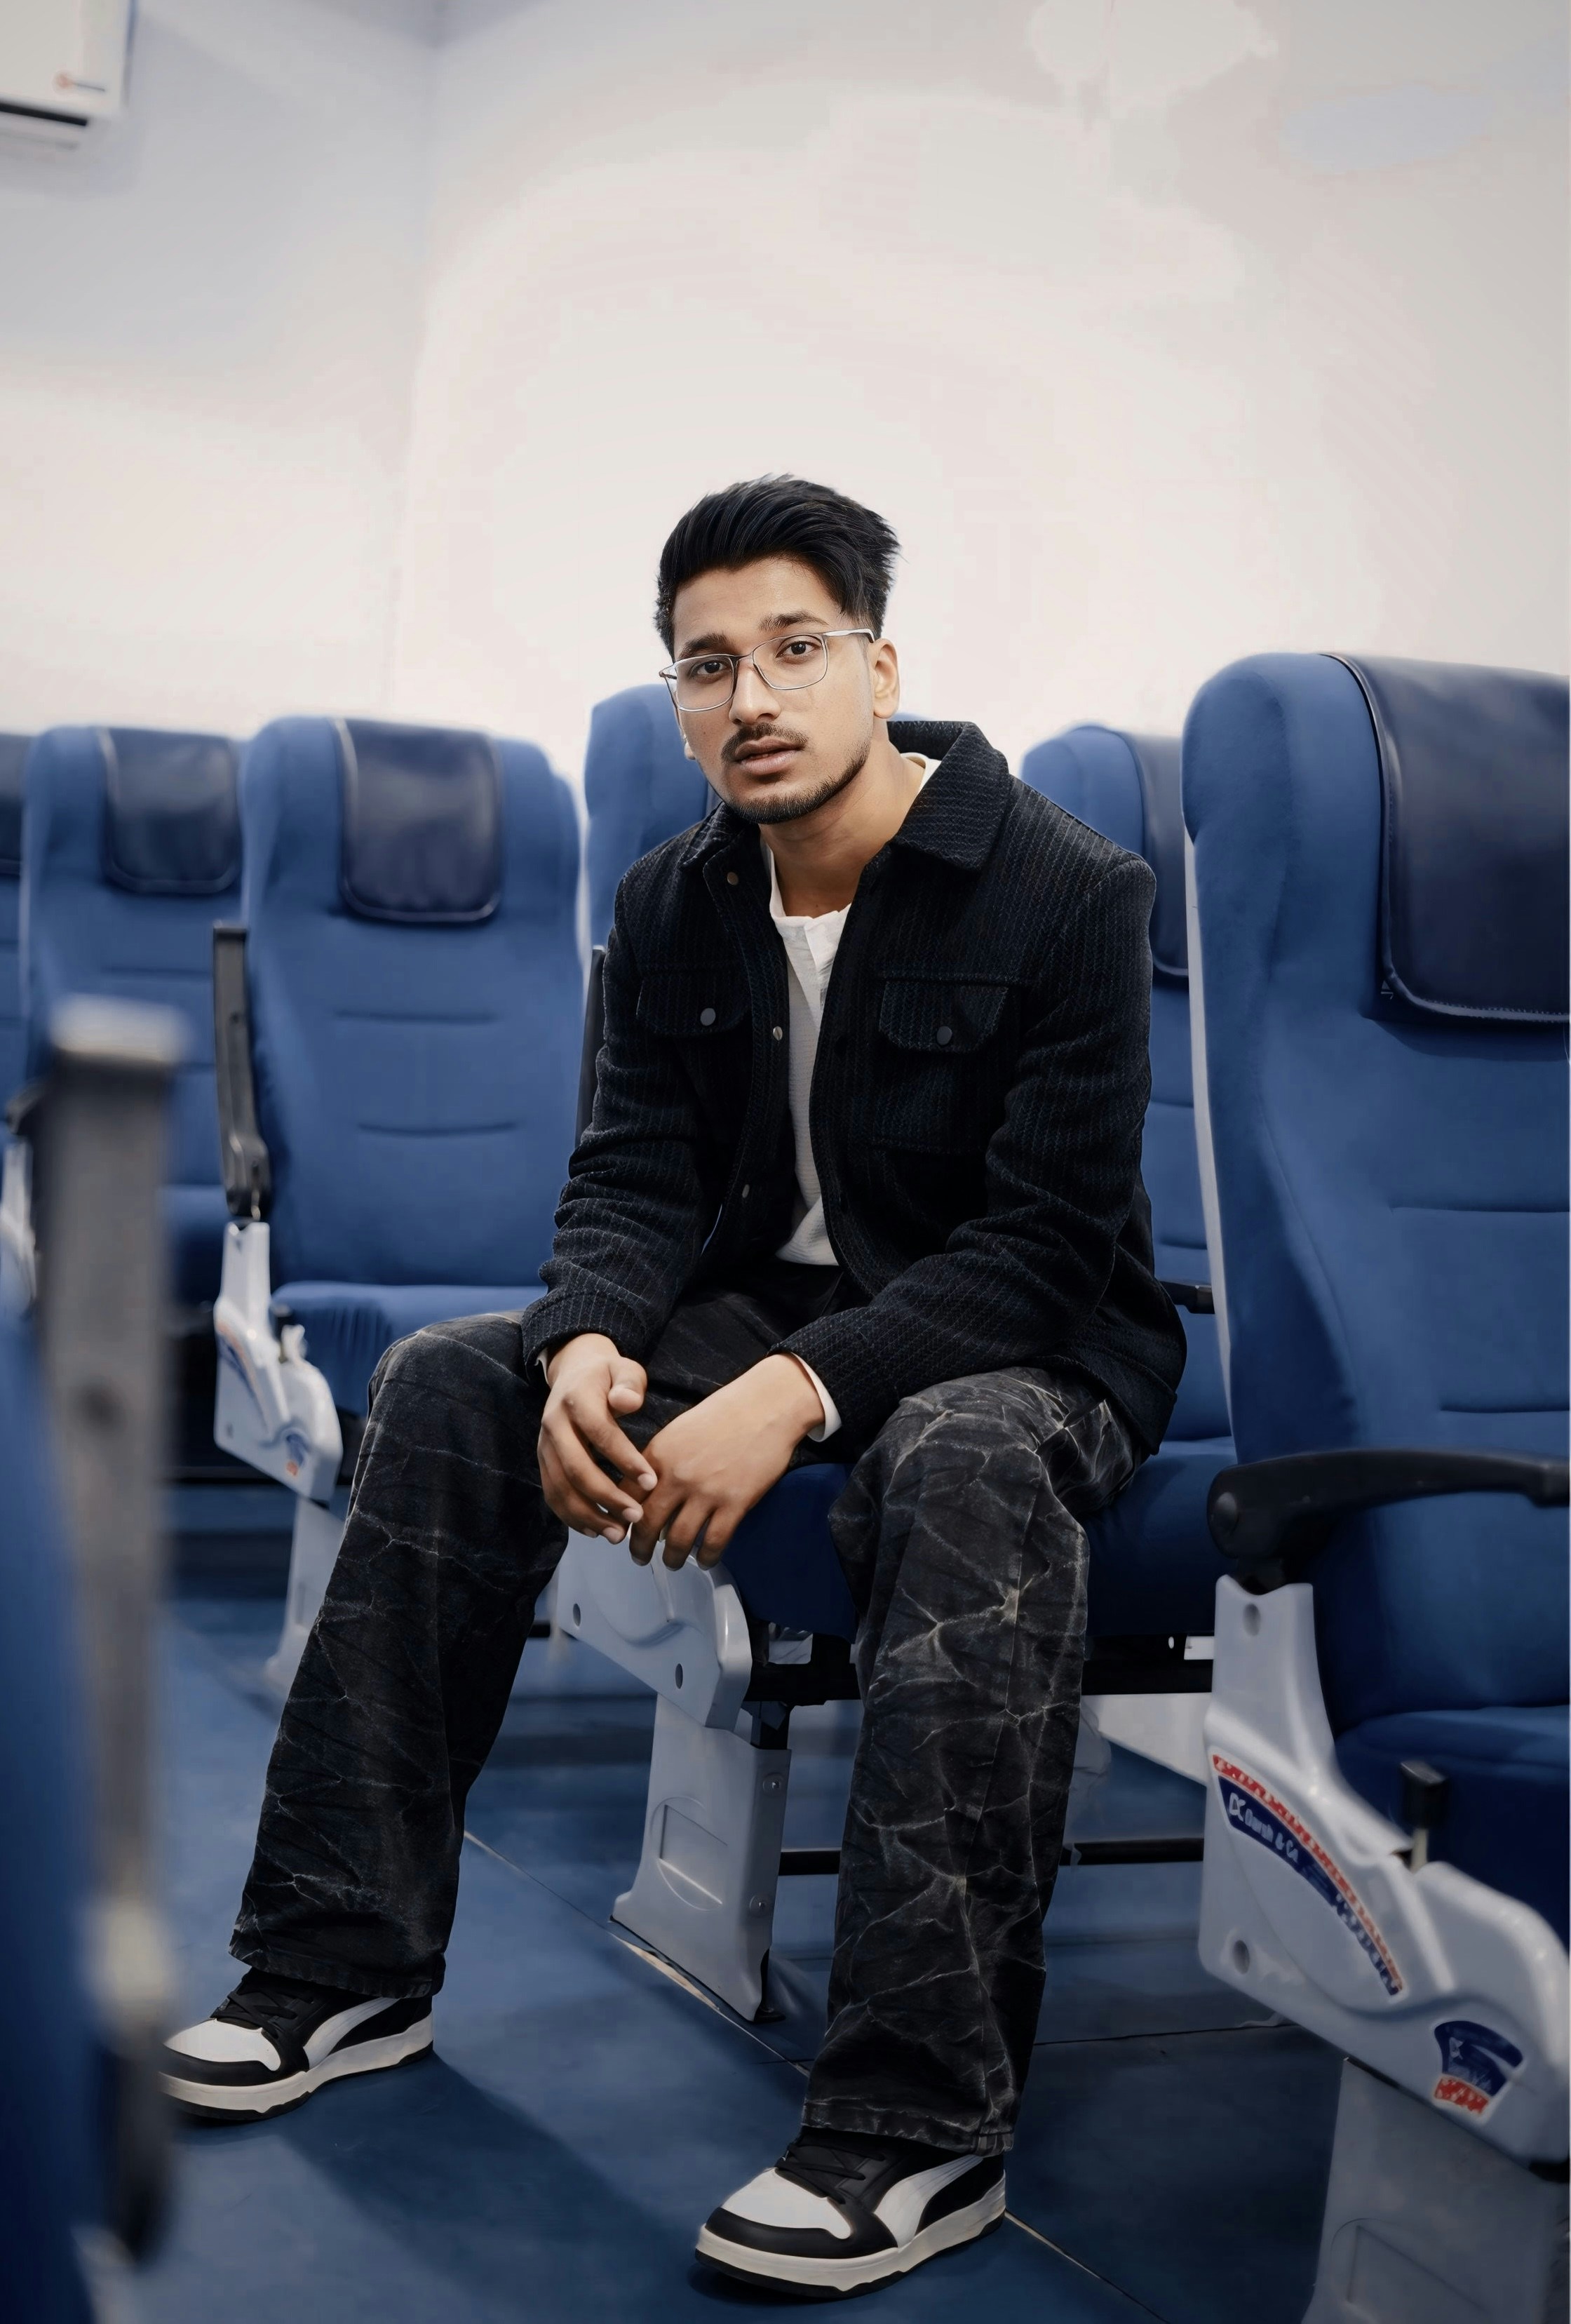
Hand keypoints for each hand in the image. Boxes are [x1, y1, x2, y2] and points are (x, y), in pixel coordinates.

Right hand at [538, 1334, 655, 1542]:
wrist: (573, 1372)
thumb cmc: (608, 1376)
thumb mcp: (625, 1369)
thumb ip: (630, 1383)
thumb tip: (628, 1402)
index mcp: (577, 1398)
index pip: (600, 1433)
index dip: (625, 1459)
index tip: (652, 1483)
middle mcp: (554, 1423)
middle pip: (576, 1468)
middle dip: (607, 1497)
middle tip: (637, 1517)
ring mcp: (544, 1445)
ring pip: (560, 1487)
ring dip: (589, 1515)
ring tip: (619, 1534)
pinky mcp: (543, 1461)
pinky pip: (552, 1494)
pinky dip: (572, 1516)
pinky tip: (596, 1530)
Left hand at [628, 1354, 824, 1569]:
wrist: (766, 1406)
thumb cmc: (724, 1414)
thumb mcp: (679, 1431)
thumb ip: (660, 1460)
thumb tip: (648, 1493)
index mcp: (659, 1455)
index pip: (627, 1496)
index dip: (621, 1519)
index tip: (622, 1531)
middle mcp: (678, 1476)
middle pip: (647, 1524)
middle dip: (640, 1548)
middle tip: (640, 1558)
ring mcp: (707, 1492)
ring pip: (679, 1540)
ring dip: (672, 1558)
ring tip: (672, 1562)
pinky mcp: (735, 1503)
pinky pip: (714, 1541)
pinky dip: (706, 1556)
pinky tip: (705, 1559)